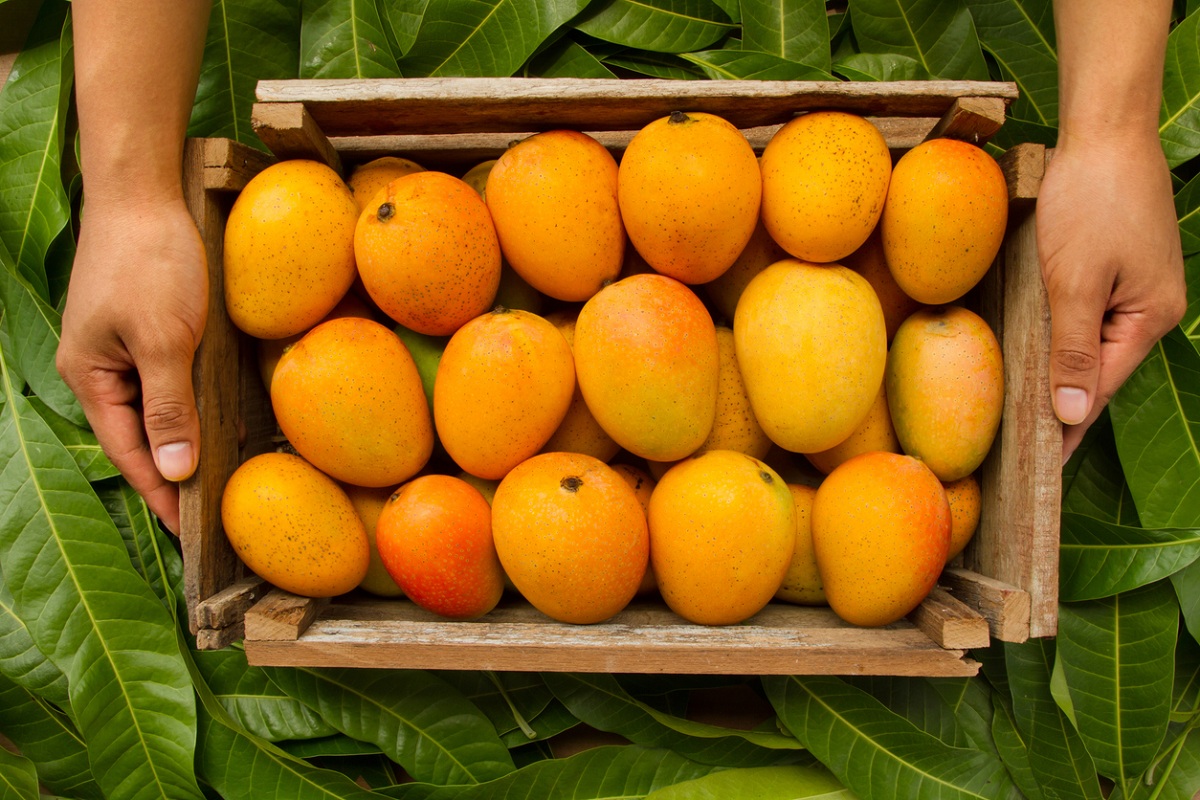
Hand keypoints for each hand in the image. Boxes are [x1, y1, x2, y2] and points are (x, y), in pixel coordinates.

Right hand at [58, 198, 207, 532]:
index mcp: (92, 377)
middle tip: (206, 517)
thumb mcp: (164, 339)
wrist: (143, 194)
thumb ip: (168, 406)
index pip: (129, 454)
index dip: (159, 494)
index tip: (188, 532)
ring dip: (177, 445)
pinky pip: (164, 384)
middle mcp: (101, 370)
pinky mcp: (146, 330)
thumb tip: (174, 471)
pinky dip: (184, 409)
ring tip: (209, 483)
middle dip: (168, 477)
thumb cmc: (149, 262)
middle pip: (136, 438)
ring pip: (151, 412)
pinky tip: (208, 424)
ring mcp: (122, 349)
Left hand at [1037, 131, 1185, 460]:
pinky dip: (1063, 339)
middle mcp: (1149, 309)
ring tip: (1025, 415)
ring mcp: (1135, 288)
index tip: (1040, 466)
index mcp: (1149, 319)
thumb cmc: (1091, 201)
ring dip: (1060, 375)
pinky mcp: (1117, 268)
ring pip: (1091, 345)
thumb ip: (1072, 350)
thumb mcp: (1074, 282)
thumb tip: (1073, 415)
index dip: (1067, 428)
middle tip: (1021, 450)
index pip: (1099, 390)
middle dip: (1063, 407)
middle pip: (1098, 372)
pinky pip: (1088, 317)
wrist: (1106, 133)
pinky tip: (1039, 356)